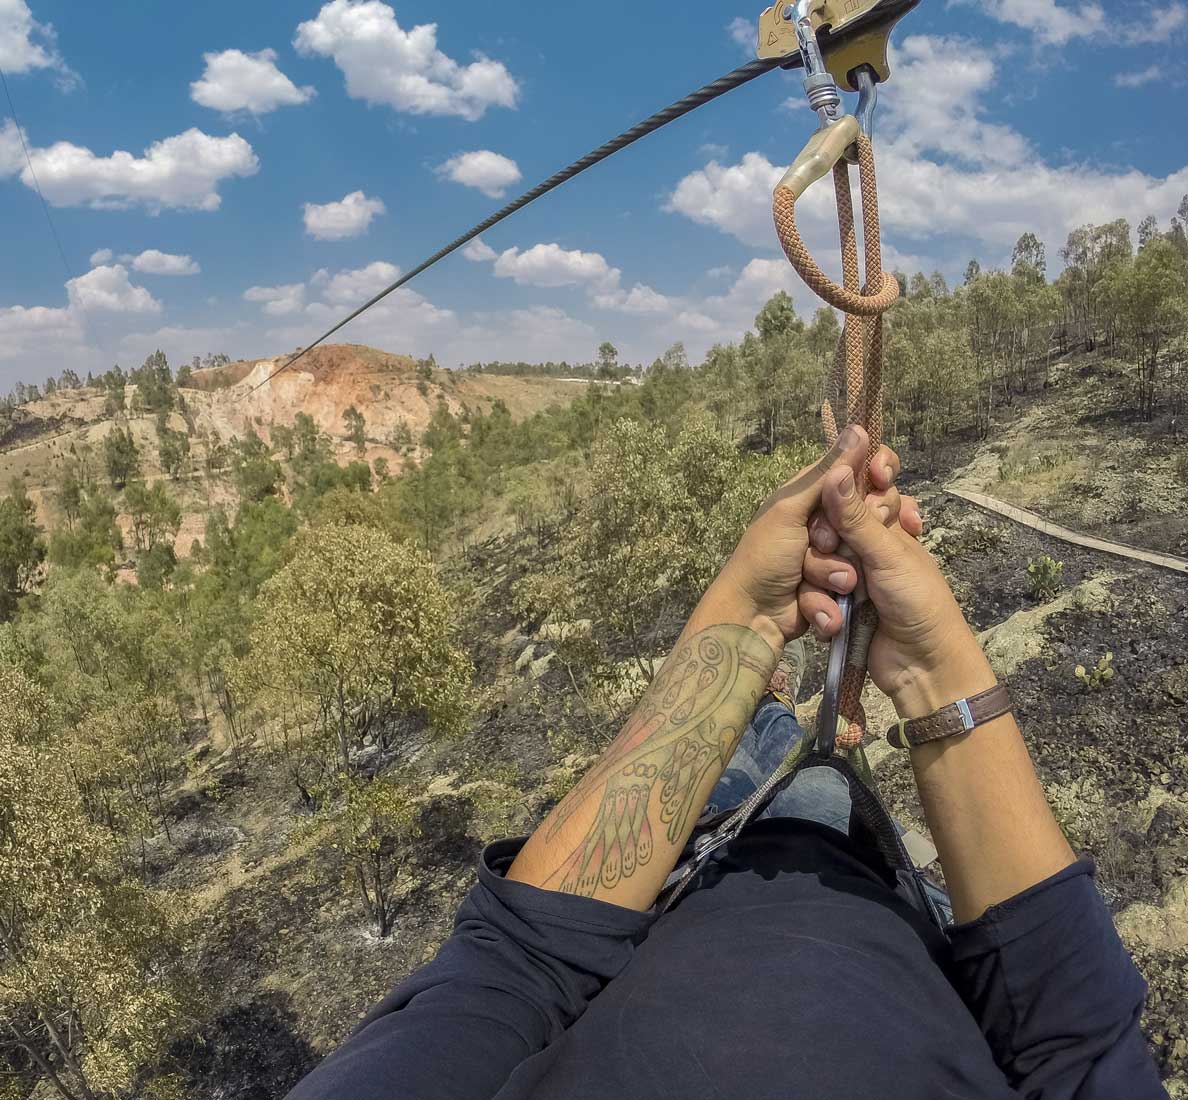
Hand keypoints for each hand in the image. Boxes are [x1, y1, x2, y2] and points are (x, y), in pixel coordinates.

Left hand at [715, 425, 918, 643]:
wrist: (753, 614)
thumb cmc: (765, 556)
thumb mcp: (791, 509)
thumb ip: (826, 473)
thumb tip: (859, 428)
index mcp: (813, 495)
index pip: (857, 472)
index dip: (875, 475)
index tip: (883, 478)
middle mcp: (827, 521)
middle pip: (869, 515)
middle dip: (851, 535)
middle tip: (822, 543)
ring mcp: (834, 555)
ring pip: (863, 554)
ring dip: (837, 571)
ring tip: (812, 579)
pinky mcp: (837, 585)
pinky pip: (854, 584)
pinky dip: (835, 596)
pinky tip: (820, 601)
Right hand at [798, 464, 994, 718]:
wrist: (921, 666)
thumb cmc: (918, 601)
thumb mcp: (888, 554)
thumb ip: (855, 516)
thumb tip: (836, 468)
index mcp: (887, 526)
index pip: (859, 491)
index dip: (846, 482)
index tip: (834, 476)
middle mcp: (865, 546)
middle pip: (826, 525)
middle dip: (827, 538)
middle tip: (829, 546)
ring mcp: (848, 576)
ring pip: (815, 559)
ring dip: (824, 577)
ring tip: (844, 593)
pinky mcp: (834, 604)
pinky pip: (812, 592)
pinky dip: (819, 604)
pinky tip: (832, 617)